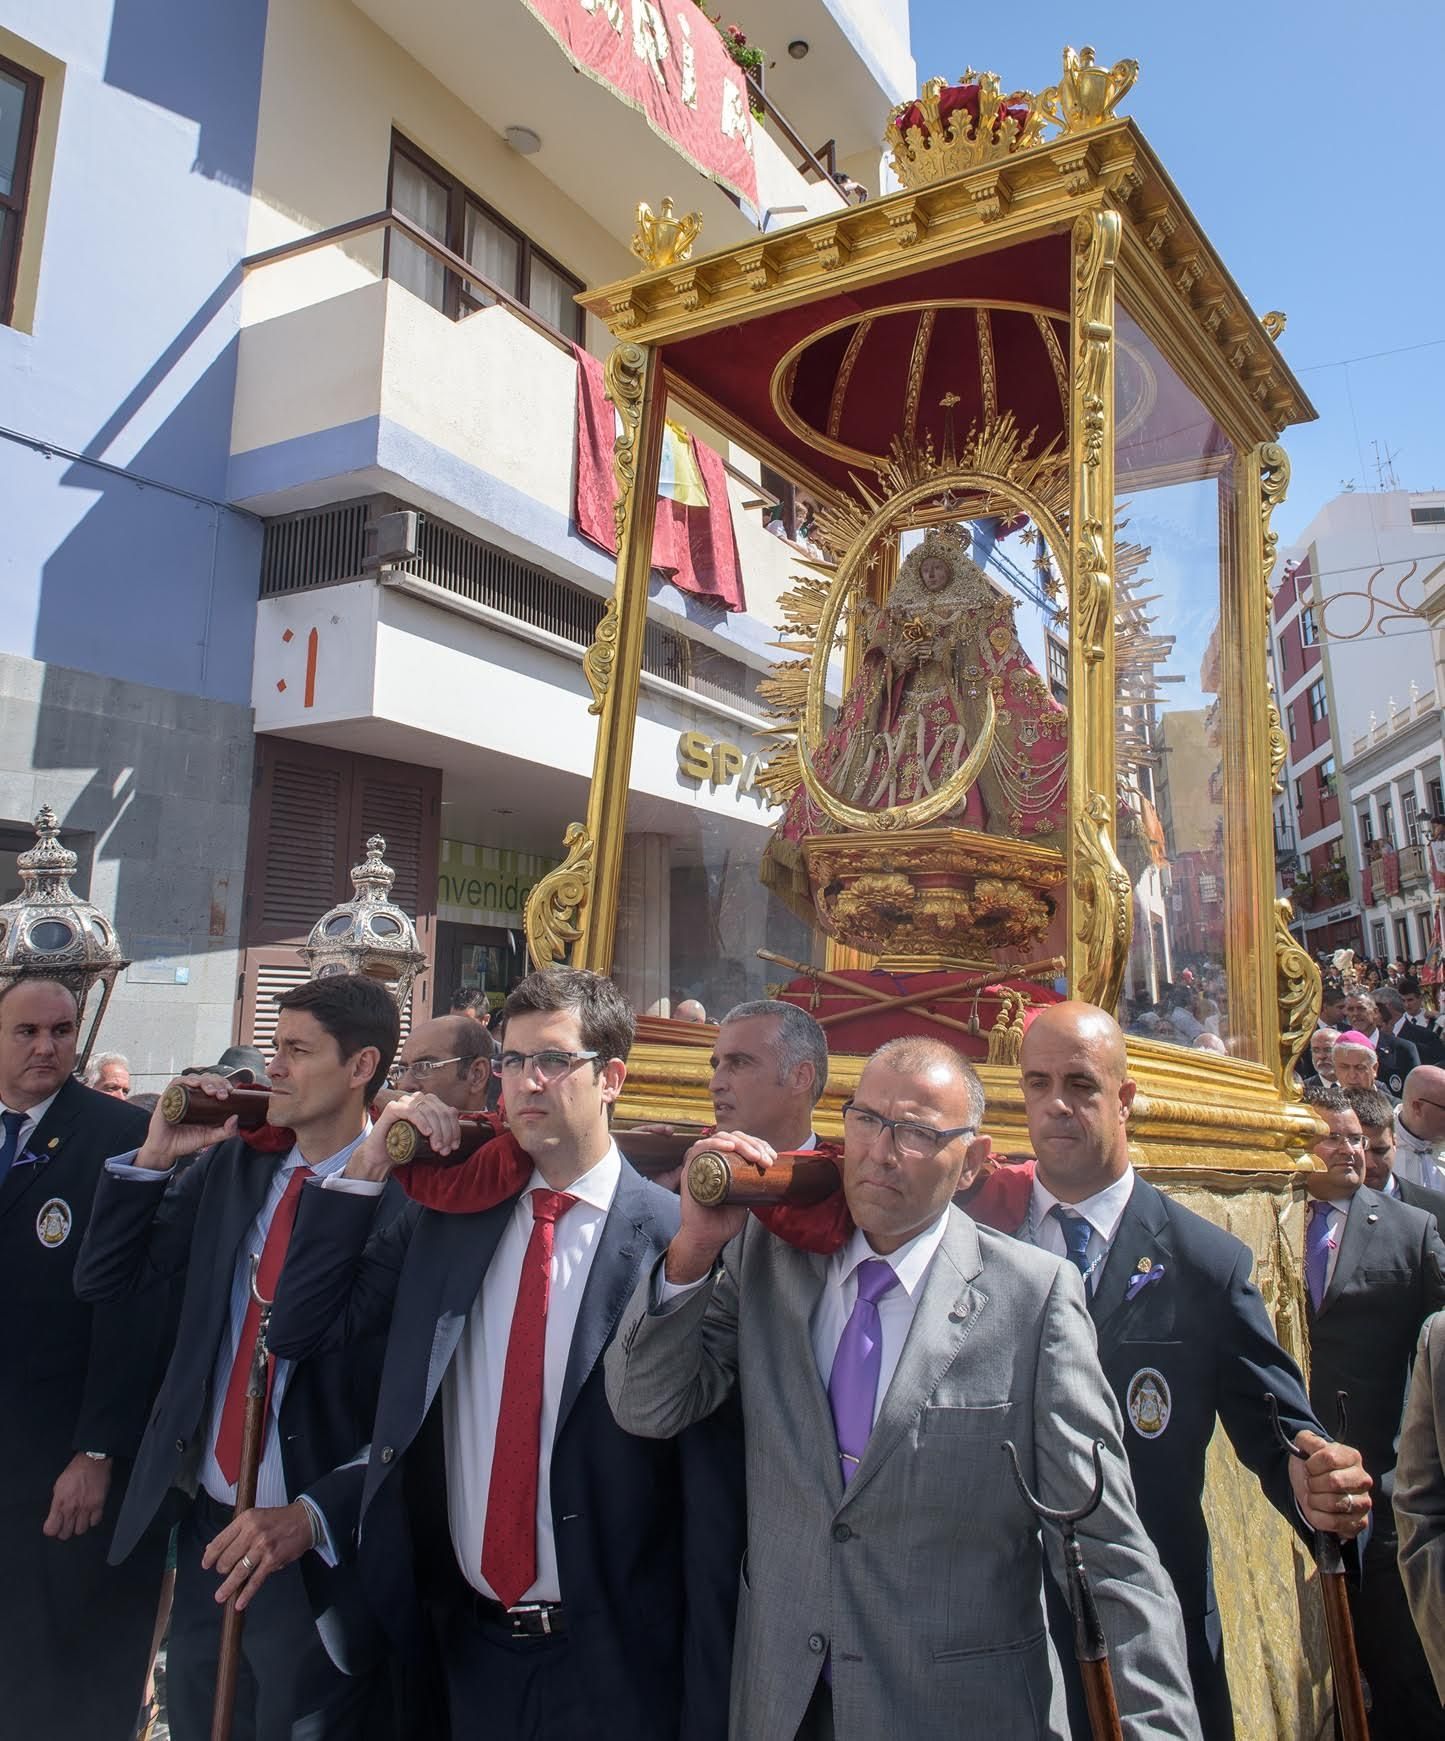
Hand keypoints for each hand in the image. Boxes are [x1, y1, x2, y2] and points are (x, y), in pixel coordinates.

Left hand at [43, 1452, 110, 1538]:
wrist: (93, 1461)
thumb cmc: (75, 1470)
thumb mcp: (58, 1486)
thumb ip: (57, 1502)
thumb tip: (56, 1514)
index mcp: (59, 1503)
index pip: (51, 1529)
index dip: (52, 1529)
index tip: (54, 1526)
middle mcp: (71, 1508)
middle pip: (65, 1534)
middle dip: (64, 1531)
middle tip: (66, 1524)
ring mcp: (86, 1508)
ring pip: (80, 1531)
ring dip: (78, 1526)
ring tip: (79, 1519)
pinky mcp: (98, 1505)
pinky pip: (94, 1522)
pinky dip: (92, 1520)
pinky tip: (90, 1514)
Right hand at [133, 1073, 239, 1170]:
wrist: (165, 1151)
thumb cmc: (186, 1142)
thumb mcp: (210, 1137)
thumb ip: (225, 1131)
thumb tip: (236, 1118)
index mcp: (202, 1102)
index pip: (215, 1084)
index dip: (224, 1083)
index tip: (230, 1091)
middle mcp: (191, 1096)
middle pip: (207, 1079)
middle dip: (217, 1083)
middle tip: (223, 1094)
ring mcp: (179, 1096)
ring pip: (194, 1078)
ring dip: (205, 1081)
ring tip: (212, 1091)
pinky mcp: (167, 1098)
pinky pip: (176, 1083)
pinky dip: (187, 1080)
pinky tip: (195, 1084)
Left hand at [203, 1502, 314, 1609]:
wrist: (305, 1520)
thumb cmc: (278, 1519)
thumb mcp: (254, 1517)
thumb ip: (234, 1532)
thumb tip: (211, 1549)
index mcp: (245, 1520)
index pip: (220, 1541)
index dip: (210, 1556)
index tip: (206, 1564)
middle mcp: (252, 1532)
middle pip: (227, 1558)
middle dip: (222, 1570)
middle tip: (223, 1574)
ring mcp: (262, 1547)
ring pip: (238, 1572)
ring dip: (227, 1587)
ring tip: (220, 1596)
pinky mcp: (272, 1560)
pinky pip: (255, 1581)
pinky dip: (246, 1594)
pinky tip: (239, 1603)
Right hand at [344, 1092, 462, 1182]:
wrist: (381, 1156)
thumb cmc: (404, 1146)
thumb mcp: (427, 1139)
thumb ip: (440, 1130)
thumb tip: (455, 1130)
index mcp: (428, 1104)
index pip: (448, 1112)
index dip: (454, 1129)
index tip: (454, 1145)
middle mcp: (417, 1099)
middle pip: (440, 1111)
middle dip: (446, 1132)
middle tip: (445, 1150)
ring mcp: (405, 1102)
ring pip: (429, 1111)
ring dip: (436, 1130)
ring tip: (436, 1146)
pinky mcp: (393, 1108)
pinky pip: (412, 1111)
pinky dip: (422, 1121)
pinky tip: (427, 1133)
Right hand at [665, 1131, 773, 1283]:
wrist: (708, 1238)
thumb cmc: (725, 1219)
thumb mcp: (746, 1197)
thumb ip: (752, 1185)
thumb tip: (772, 1175)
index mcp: (727, 1162)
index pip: (744, 1143)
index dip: (760, 1145)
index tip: (772, 1158)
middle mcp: (714, 1158)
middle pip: (735, 1137)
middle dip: (754, 1145)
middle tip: (766, 1160)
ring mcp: (701, 1162)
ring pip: (721, 1138)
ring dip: (741, 1143)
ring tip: (754, 1156)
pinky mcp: (690, 1169)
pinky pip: (700, 1148)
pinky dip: (715, 1143)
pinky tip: (730, 1147)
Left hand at [1288, 1431, 1372, 1537]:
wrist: (1312, 1491)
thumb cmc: (1311, 1467)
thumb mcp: (1304, 1447)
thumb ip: (1307, 1439)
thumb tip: (1318, 1445)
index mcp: (1352, 1457)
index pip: (1329, 1458)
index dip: (1312, 1464)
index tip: (1308, 1468)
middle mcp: (1363, 1479)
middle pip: (1334, 1482)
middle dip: (1313, 1484)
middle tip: (1310, 1484)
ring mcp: (1364, 1502)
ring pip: (1333, 1503)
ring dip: (1314, 1501)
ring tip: (1314, 1496)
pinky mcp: (1359, 1522)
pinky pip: (1334, 1523)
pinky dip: (1318, 1517)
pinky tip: (1318, 1510)